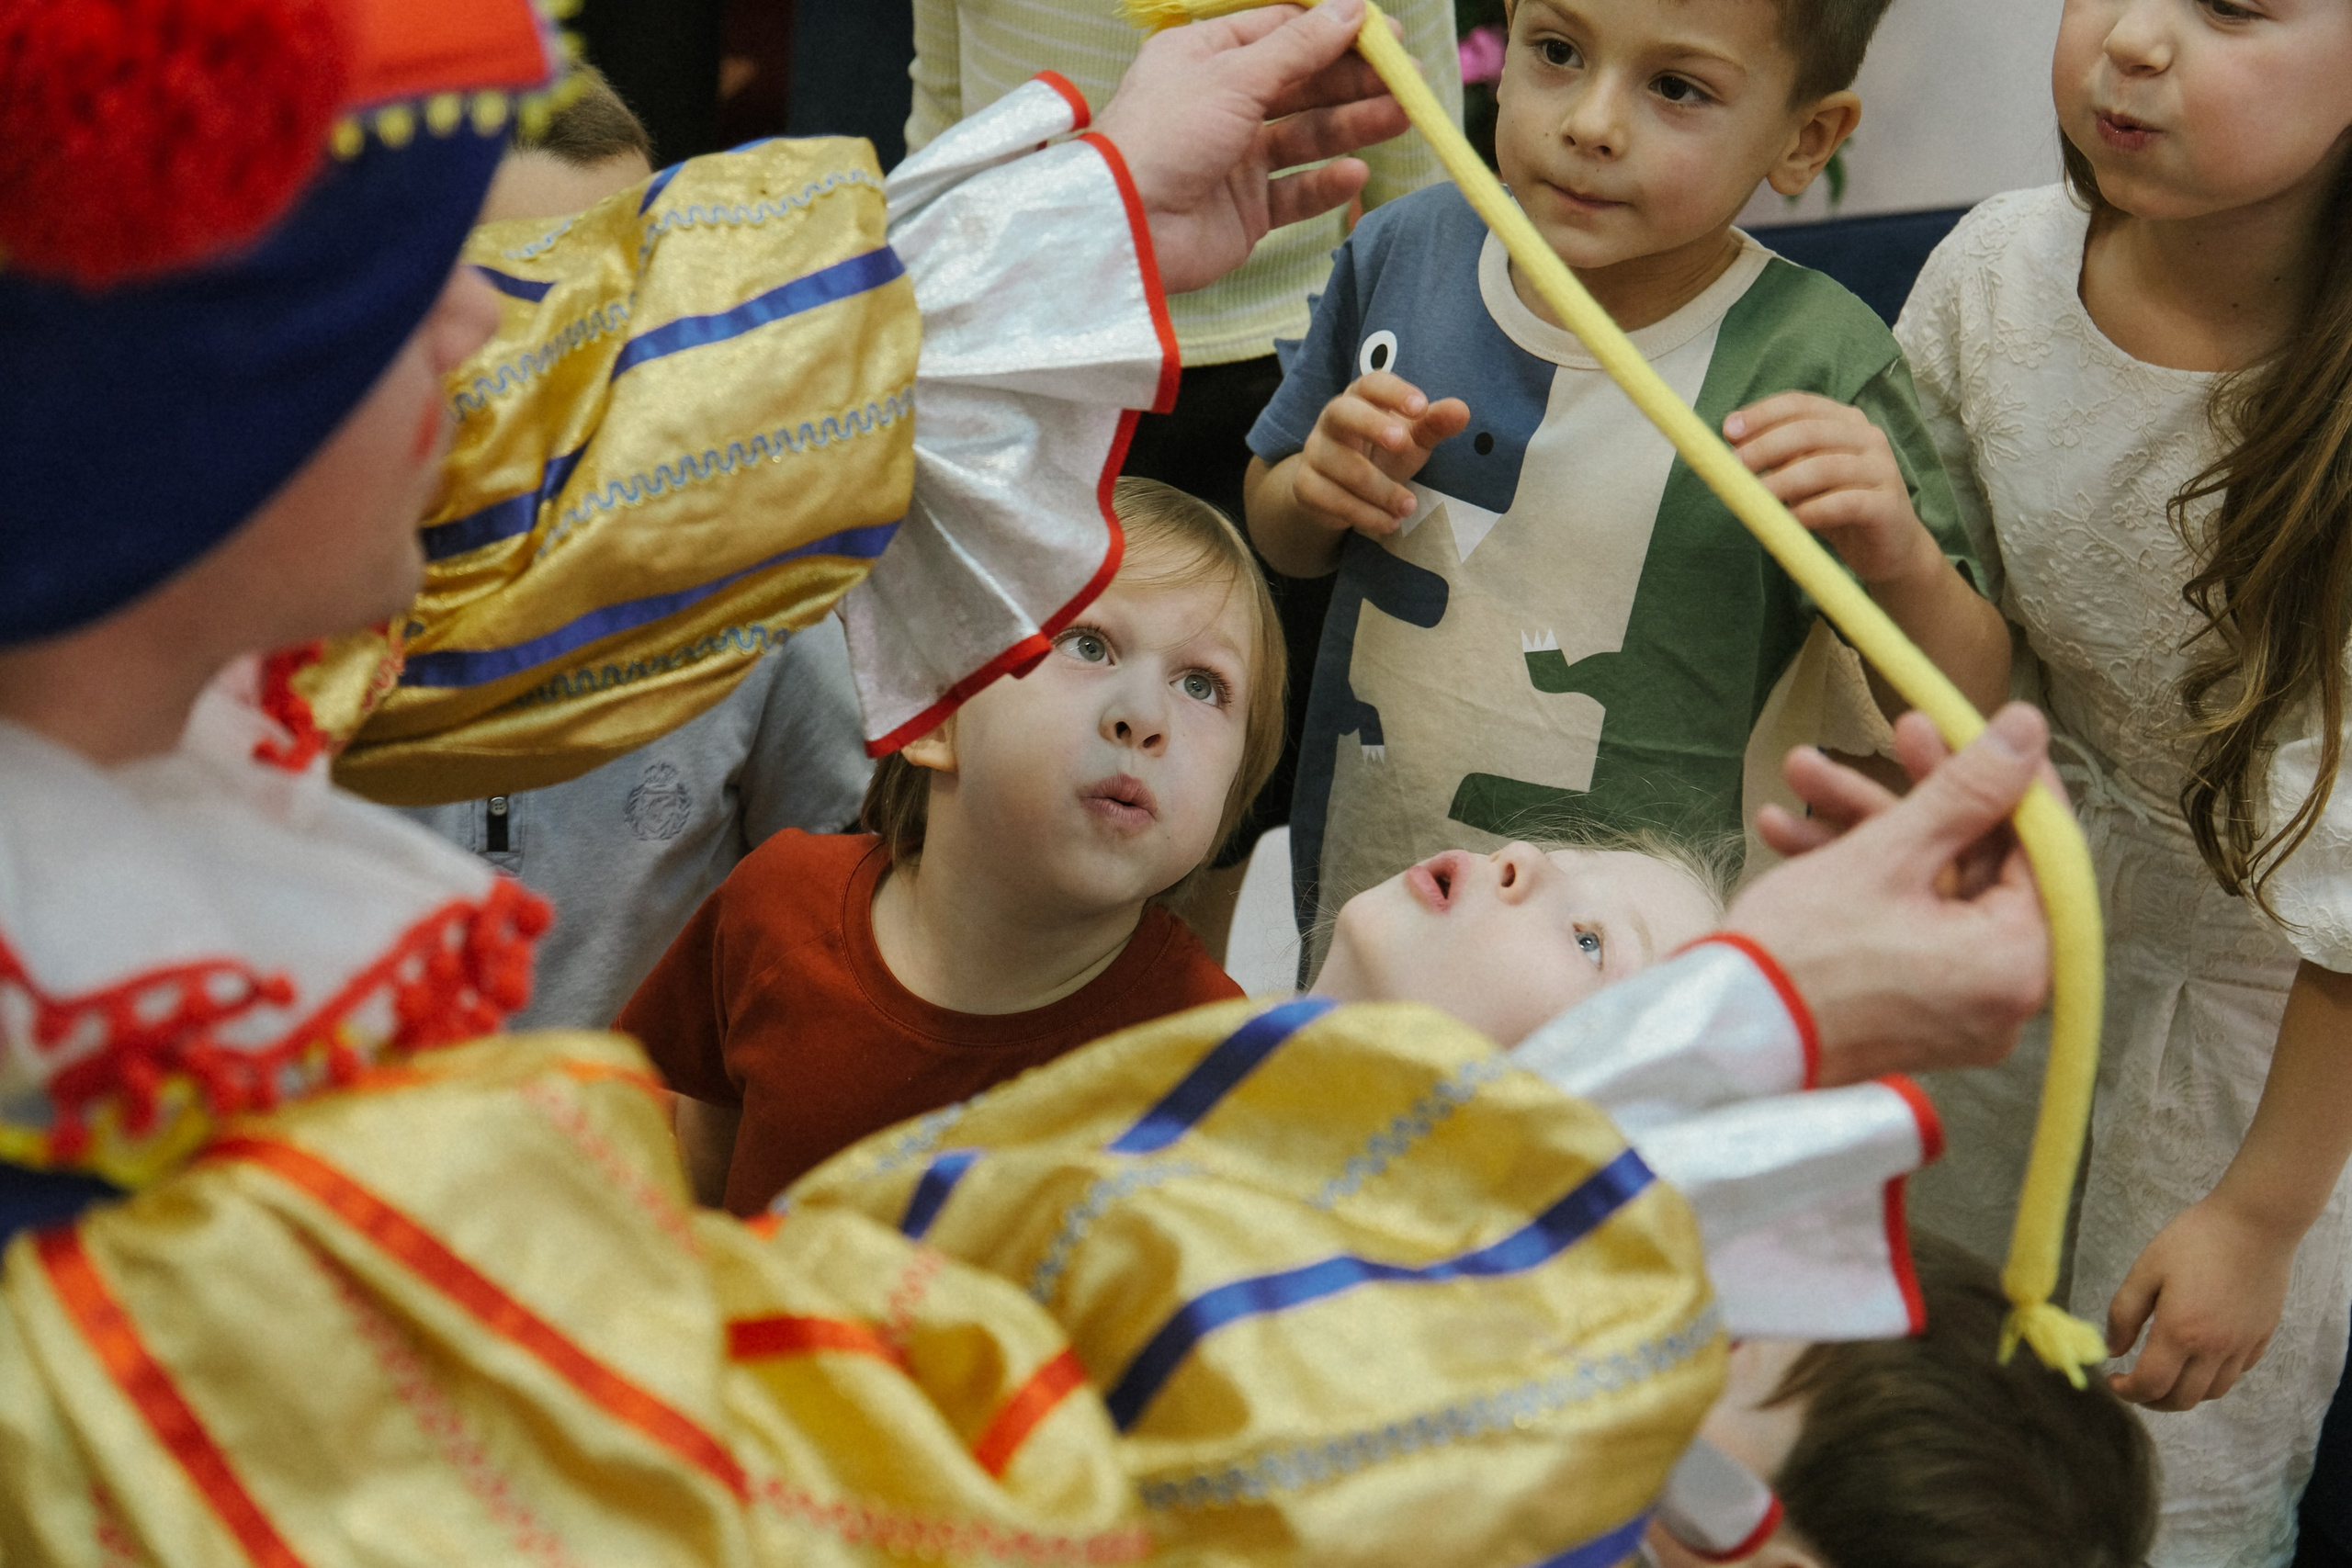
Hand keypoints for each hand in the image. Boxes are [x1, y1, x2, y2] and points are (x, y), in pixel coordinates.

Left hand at [1094, 0, 1409, 293]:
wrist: (1126, 228)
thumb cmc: (1165, 137)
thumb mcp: (1235, 76)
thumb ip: (1299, 46)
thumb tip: (1352, 8)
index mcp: (1203, 56)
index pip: (1278, 31)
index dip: (1332, 31)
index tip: (1384, 35)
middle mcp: (1218, 103)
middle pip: (1300, 84)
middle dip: (1353, 80)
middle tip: (1408, 79)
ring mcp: (1232, 159)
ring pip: (1304, 137)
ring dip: (1352, 126)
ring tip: (1402, 117)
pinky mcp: (1243, 211)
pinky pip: (1294, 193)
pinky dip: (1324, 185)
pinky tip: (1354, 174)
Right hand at [1294, 372, 1470, 535]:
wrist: (1339, 490)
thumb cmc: (1382, 454)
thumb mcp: (1412, 439)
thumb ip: (1434, 425)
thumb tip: (1461, 410)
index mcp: (1360, 399)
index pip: (1371, 383)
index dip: (1394, 392)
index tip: (1421, 407)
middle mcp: (1332, 420)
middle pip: (1342, 412)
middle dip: (1371, 426)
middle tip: (1403, 444)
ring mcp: (1315, 452)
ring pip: (1341, 466)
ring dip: (1379, 489)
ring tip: (1409, 506)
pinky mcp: (1306, 485)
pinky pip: (1330, 498)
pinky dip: (1363, 513)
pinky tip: (1389, 522)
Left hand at [1725, 393, 1937, 587]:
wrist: (1889, 548)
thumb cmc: (1838, 507)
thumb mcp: (1802, 477)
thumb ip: (1777, 456)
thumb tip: (1731, 437)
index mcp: (1845, 421)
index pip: (1801, 404)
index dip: (1763, 414)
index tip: (1728, 430)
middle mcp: (1867, 437)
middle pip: (1810, 431)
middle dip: (1766, 446)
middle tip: (1735, 467)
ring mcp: (1881, 469)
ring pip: (1826, 466)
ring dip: (1784, 481)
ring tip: (1755, 498)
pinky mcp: (1886, 505)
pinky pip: (1845, 503)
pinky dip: (1812, 511)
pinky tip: (1790, 521)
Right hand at [1727, 703, 2053, 1084]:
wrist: (1722, 1038)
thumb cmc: (1801, 955)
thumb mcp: (1887, 854)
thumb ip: (1966, 789)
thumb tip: (2027, 730)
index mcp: (2018, 962)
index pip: (2045, 850)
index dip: (2009, 779)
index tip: (1972, 730)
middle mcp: (2004, 996)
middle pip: (1980, 866)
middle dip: (1918, 797)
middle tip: (1892, 733)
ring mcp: (1958, 1009)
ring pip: (1933, 890)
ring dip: (1871, 829)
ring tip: (1803, 778)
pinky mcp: (1915, 1013)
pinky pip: (1908, 928)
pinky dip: (1862, 883)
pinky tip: (1792, 836)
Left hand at [2105, 1196, 2294, 1408]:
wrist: (2254, 1224)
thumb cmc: (2194, 1240)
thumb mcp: (2146, 1269)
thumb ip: (2124, 1313)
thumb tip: (2113, 1349)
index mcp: (2180, 1333)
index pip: (2151, 1385)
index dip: (2127, 1391)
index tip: (2113, 1380)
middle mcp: (2215, 1349)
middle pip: (2183, 1399)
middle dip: (2152, 1400)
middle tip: (2134, 1385)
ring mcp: (2243, 1346)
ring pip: (2212, 1392)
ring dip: (2183, 1394)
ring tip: (2164, 1377)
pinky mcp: (2261, 1338)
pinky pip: (2235, 1374)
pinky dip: (2212, 1378)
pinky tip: (2197, 1360)